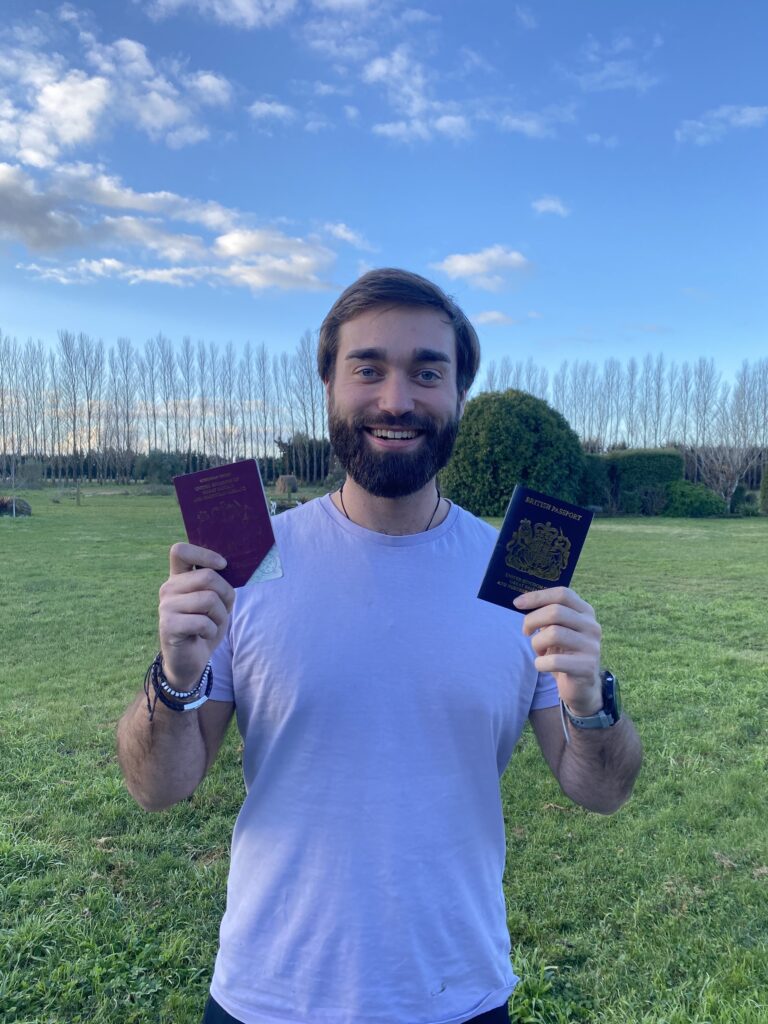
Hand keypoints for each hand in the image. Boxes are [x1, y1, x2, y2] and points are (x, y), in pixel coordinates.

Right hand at [158, 543, 235, 688]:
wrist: (190, 660)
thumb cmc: (205, 627)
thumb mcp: (216, 602)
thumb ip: (218, 583)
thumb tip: (227, 567)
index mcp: (178, 578)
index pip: (180, 551)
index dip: (204, 554)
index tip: (223, 565)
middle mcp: (168, 588)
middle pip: (207, 576)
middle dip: (226, 595)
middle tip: (223, 610)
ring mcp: (166, 606)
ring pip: (209, 599)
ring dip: (220, 616)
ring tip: (212, 625)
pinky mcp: (168, 625)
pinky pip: (203, 622)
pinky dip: (212, 631)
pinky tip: (203, 636)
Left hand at [513, 587, 602, 715]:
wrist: (582, 687)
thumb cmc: (564, 653)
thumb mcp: (558, 630)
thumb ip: (547, 616)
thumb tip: (521, 602)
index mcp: (585, 612)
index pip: (562, 594)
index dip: (537, 596)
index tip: (517, 603)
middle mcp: (592, 626)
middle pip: (555, 612)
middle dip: (532, 620)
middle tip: (526, 632)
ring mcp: (591, 646)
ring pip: (553, 634)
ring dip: (537, 643)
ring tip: (539, 651)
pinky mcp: (587, 667)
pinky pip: (554, 661)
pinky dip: (540, 663)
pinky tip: (542, 665)